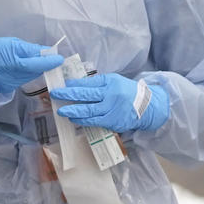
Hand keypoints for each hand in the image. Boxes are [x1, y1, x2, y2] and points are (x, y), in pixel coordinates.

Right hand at [0, 36, 63, 94]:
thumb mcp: (11, 43)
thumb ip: (29, 49)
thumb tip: (46, 52)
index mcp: (14, 62)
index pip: (36, 64)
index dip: (49, 61)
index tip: (59, 58)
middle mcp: (14, 75)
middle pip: (36, 71)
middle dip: (45, 64)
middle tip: (53, 58)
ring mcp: (12, 83)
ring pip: (32, 76)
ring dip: (38, 69)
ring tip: (38, 61)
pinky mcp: (10, 87)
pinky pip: (25, 79)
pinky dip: (29, 73)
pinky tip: (26, 67)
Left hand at [50, 74, 169, 132]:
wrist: (149, 107)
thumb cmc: (127, 92)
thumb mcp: (114, 82)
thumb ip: (98, 83)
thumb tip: (75, 84)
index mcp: (110, 82)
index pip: (88, 83)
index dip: (74, 84)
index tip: (62, 85)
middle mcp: (111, 95)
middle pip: (86, 95)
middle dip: (68, 95)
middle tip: (54, 94)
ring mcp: (112, 109)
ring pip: (88, 110)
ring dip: (72, 111)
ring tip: (60, 111)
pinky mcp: (113, 121)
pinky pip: (94, 121)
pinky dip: (82, 120)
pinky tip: (73, 119)